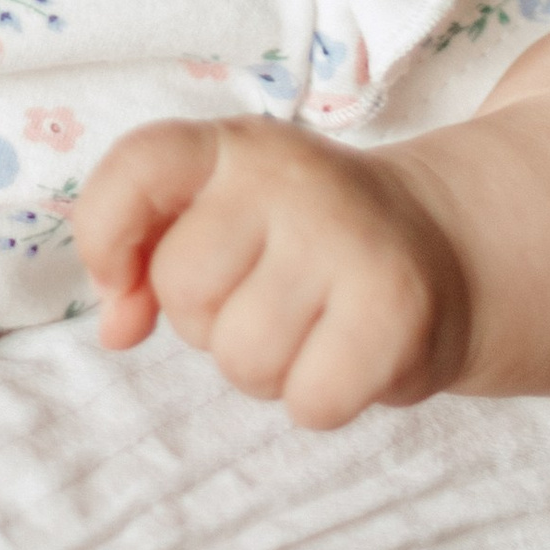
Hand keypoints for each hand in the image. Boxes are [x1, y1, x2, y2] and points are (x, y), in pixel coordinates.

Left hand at [71, 117, 474, 429]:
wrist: (443, 247)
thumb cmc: (302, 241)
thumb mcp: (220, 214)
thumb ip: (142, 253)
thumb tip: (116, 329)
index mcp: (235, 146)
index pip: (138, 167)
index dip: (106, 236)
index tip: (122, 283)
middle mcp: (290, 178)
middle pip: (184, 290)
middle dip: (209, 321)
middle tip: (268, 296)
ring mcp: (347, 239)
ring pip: (242, 359)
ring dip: (267, 368)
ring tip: (311, 326)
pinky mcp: (396, 309)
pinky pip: (309, 403)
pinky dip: (321, 400)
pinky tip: (348, 355)